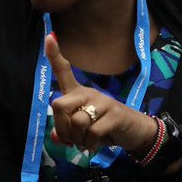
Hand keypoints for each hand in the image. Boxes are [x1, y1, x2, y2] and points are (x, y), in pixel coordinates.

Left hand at [44, 33, 157, 155]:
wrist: (133, 132)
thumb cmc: (103, 128)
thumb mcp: (81, 131)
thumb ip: (66, 132)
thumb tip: (58, 138)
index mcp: (78, 93)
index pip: (64, 70)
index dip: (54, 54)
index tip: (48, 36)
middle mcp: (88, 92)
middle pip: (59, 105)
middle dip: (61, 128)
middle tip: (70, 139)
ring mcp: (103, 101)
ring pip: (76, 122)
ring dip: (77, 139)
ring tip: (86, 142)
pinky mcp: (115, 114)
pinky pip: (92, 132)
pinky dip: (90, 144)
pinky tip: (95, 144)